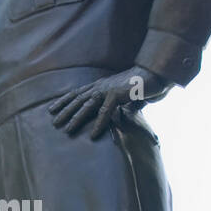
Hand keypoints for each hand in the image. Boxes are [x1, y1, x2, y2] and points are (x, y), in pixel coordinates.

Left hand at [48, 65, 169, 138]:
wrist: (158, 74)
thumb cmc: (145, 85)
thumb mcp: (130, 96)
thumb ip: (125, 104)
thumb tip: (127, 112)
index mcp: (102, 85)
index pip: (78, 93)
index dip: (64, 101)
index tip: (52, 109)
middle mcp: (102, 86)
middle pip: (78, 99)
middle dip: (64, 110)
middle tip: (53, 122)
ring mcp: (108, 89)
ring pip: (87, 105)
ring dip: (75, 118)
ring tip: (66, 130)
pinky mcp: (117, 95)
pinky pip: (105, 112)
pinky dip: (98, 124)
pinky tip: (92, 135)